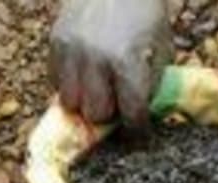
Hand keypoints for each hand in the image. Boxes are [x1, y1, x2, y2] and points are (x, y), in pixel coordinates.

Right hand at [50, 0, 171, 129]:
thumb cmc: (145, 14)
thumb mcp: (161, 48)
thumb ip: (151, 85)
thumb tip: (139, 118)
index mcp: (127, 61)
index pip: (131, 115)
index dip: (137, 129)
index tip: (138, 133)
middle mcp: (96, 60)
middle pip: (96, 114)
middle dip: (109, 113)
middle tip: (116, 103)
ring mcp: (72, 51)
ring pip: (71, 104)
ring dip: (86, 101)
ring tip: (97, 88)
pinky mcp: (56, 43)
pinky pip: (57, 82)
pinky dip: (71, 84)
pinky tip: (85, 71)